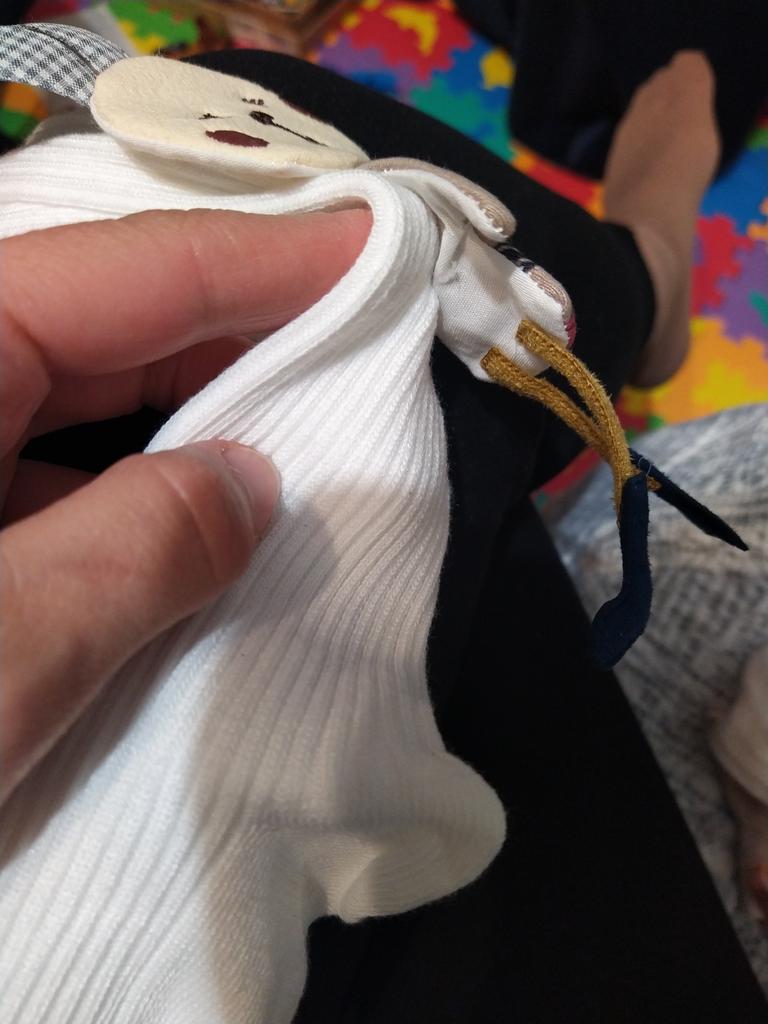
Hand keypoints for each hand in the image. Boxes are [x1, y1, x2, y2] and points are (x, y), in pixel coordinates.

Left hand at [0, 206, 370, 798]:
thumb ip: (143, 549)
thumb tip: (252, 482)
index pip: (128, 274)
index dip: (264, 257)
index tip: (371, 249)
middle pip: (100, 323)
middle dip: (234, 330)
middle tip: (354, 339)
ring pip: (72, 404)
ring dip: (185, 418)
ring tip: (297, 428)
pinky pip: (41, 478)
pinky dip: (123, 494)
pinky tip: (190, 524)